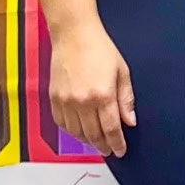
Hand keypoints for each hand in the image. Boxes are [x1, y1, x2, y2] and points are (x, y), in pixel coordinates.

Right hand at [49, 24, 135, 156]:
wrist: (73, 34)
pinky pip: (62, 124)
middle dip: (103, 146)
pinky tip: (80, 131)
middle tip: (109, 150)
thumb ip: (126, 99)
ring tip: (96, 142)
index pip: (111, 129)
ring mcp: (66, 101)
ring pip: (76, 133)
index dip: (117, 143)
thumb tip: (129, 121)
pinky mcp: (54, 98)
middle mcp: (83, 101)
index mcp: (103, 94)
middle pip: (93, 135)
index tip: (120, 150)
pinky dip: (71, 132)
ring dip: (87, 141)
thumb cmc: (99, 48)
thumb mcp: (122, 71)